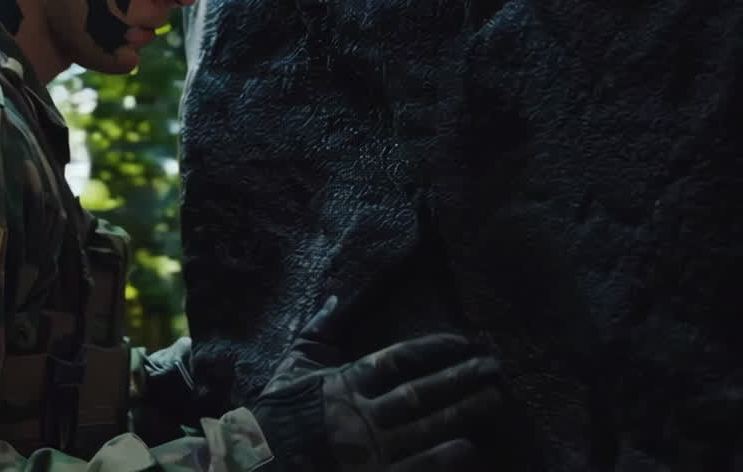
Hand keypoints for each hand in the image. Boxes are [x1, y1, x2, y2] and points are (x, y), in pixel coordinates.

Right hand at [251, 297, 503, 471]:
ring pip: (425, 428)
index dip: (432, 349)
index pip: (398, 359)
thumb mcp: (295, 364)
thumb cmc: (278, 409)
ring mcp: (368, 450)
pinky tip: (468, 447)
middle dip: (460, 379)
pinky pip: (412, 467)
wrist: (257, 458)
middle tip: (494, 368)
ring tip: (495, 399)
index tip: (461, 341)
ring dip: (462, 412)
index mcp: (345, 382)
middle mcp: (361, 414)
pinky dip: (440, 458)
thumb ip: (319, 331)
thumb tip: (336, 297)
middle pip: (421, 392)